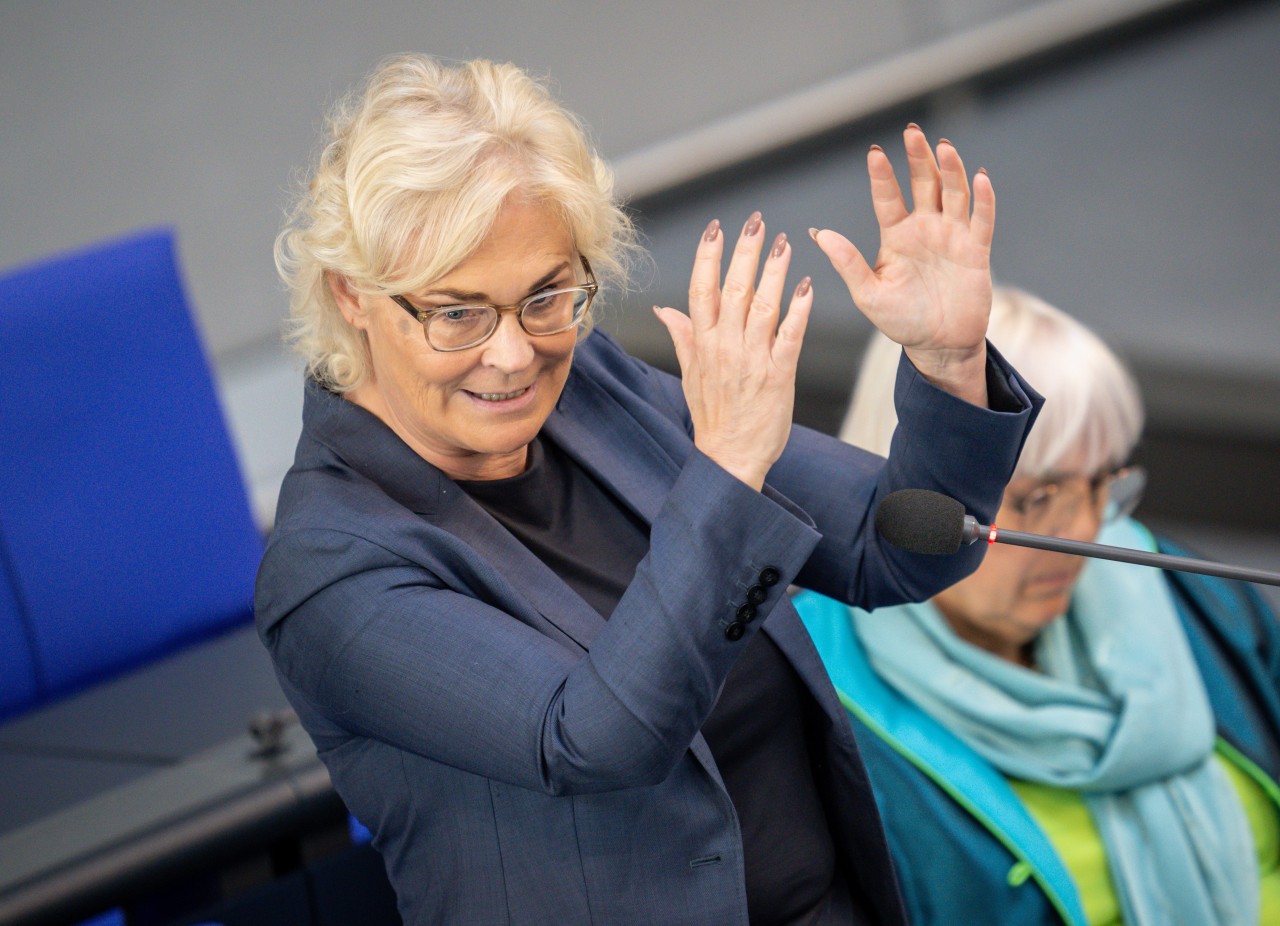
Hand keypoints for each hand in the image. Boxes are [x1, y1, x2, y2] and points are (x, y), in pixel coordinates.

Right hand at [654, 213, 813, 489]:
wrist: (730, 458)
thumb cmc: (714, 419)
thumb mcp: (691, 376)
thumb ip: (682, 337)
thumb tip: (664, 309)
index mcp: (703, 344)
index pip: (703, 289)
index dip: (709, 256)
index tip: (717, 228)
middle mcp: (725, 347)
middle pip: (735, 289)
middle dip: (746, 252)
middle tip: (758, 222)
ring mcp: (752, 360)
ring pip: (764, 306)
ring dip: (776, 271)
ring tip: (786, 243)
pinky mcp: (778, 375)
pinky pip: (790, 335)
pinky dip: (799, 309)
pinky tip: (806, 286)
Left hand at [811, 124, 993, 405]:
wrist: (939, 345)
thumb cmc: (901, 320)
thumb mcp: (868, 294)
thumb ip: (847, 263)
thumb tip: (819, 233)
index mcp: (895, 236)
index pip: (887, 198)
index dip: (882, 176)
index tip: (874, 153)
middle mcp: (924, 228)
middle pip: (923, 184)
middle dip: (919, 158)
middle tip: (912, 133)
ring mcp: (952, 236)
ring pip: (953, 193)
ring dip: (950, 170)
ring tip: (944, 146)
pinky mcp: (976, 250)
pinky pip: (982, 219)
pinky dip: (983, 199)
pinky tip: (981, 178)